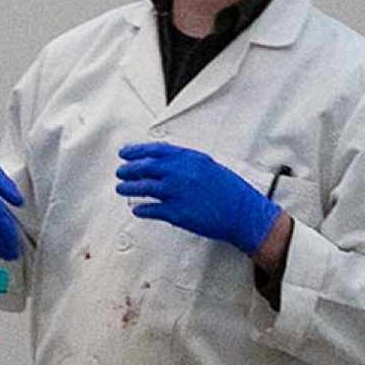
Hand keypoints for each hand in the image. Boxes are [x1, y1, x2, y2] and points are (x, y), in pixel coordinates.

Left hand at [115, 142, 281, 257]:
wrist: (243, 212)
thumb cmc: (230, 190)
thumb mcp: (208, 166)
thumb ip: (186, 163)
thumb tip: (165, 163)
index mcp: (189, 158)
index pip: (155, 150)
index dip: (137, 151)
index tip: (125, 153)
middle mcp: (181, 173)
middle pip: (146, 168)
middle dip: (129, 169)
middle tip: (120, 171)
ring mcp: (178, 193)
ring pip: (145, 188)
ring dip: (130, 188)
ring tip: (121, 188)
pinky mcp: (178, 214)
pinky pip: (153, 210)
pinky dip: (142, 209)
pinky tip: (137, 209)